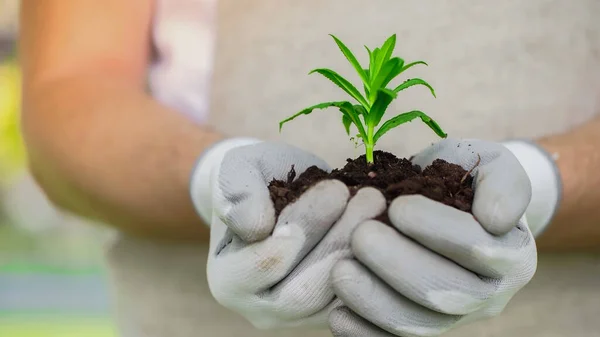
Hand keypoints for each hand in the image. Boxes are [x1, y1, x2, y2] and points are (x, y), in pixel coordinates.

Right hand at [190, 140, 385, 328]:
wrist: (272, 196)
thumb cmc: (257, 180)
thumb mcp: (239, 169)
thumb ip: (237, 189)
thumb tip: (255, 226)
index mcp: (229, 280)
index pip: (268, 261)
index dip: (306, 225)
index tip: (335, 188)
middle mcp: (259, 310)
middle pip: (303, 291)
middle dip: (341, 241)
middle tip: (370, 197)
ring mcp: (296, 319)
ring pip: (334, 299)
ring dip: (362, 252)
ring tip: (378, 207)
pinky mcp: (328, 314)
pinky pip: (356, 301)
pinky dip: (374, 267)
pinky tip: (387, 230)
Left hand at [328, 138, 537, 336]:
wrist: (447, 204)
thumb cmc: (464, 180)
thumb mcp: (491, 165)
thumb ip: (504, 184)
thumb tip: (496, 220)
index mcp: (511, 255)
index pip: (478, 247)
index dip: (436, 229)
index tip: (397, 207)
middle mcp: (489, 296)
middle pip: (447, 294)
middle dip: (398, 266)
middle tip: (360, 237)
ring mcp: (454, 319)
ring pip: (419, 325)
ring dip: (375, 301)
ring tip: (340, 271)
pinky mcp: (421, 329)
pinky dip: (365, 334)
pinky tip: (337, 314)